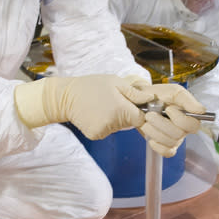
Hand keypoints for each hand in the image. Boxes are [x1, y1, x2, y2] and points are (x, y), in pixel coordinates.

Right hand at [14, 74, 152, 138]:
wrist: (65, 97)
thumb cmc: (91, 86)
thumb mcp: (115, 82)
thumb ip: (134, 93)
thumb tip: (152, 99)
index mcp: (121, 109)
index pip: (141, 119)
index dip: (141, 113)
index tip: (135, 106)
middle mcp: (113, 123)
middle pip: (129, 123)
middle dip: (126, 113)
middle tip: (113, 101)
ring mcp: (103, 131)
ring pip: (118, 127)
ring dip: (114, 119)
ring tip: (102, 106)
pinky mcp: (96, 135)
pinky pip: (107, 131)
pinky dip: (104, 124)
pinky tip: (95, 114)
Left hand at [138, 84, 206, 156]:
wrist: (141, 101)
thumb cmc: (159, 95)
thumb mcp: (174, 92)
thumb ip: (188, 100)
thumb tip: (201, 110)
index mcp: (189, 116)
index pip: (194, 125)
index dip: (180, 119)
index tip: (168, 109)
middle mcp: (184, 129)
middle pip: (179, 135)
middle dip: (161, 124)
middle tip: (150, 114)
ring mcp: (175, 138)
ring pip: (170, 142)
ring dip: (154, 131)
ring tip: (146, 120)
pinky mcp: (166, 146)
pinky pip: (166, 152)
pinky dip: (156, 144)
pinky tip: (150, 135)